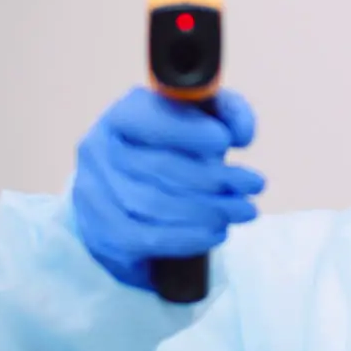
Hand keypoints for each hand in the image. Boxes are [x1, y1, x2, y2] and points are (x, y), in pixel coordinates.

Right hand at [71, 86, 264, 290]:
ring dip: (208, 210)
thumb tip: (241, 134)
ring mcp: (95, 193)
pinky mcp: (101, 231)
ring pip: (154, 204)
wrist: (130, 190)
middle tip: (255, 185)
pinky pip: (146, 237)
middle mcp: (100, 150)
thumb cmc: (173, 148)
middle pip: (159, 167)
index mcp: (123, 115)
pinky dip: (187, 237)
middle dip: (215, 178)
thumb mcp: (201, 119)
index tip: (226, 142)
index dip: (188, 130)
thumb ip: (226, 112)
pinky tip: (217, 232)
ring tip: (245, 210)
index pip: (149, 119)